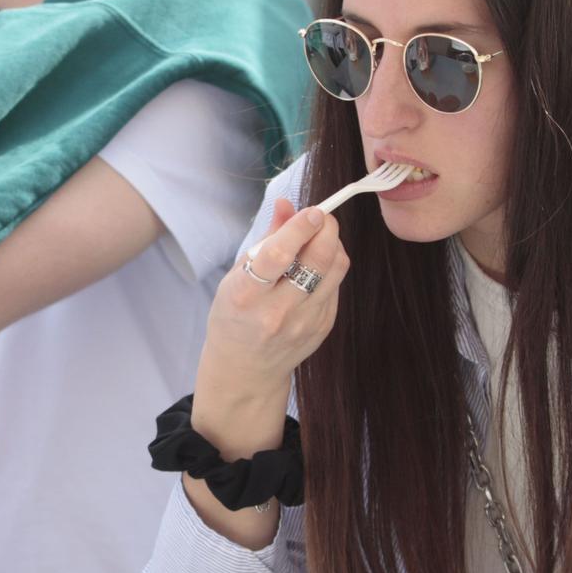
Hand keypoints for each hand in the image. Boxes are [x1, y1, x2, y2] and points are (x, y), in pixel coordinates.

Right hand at [191, 200, 348, 457]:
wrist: (245, 369)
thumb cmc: (235, 316)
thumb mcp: (236, 277)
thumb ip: (266, 239)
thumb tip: (287, 203)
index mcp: (246, 296)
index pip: (279, 255)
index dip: (301, 227)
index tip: (313, 211)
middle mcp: (277, 311)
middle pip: (318, 260)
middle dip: (326, 229)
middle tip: (320, 217)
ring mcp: (305, 322)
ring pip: (336, 269)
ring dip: (332, 244)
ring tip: (317, 239)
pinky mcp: (324, 327)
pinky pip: (336, 284)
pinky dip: (330, 267)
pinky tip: (314, 268)